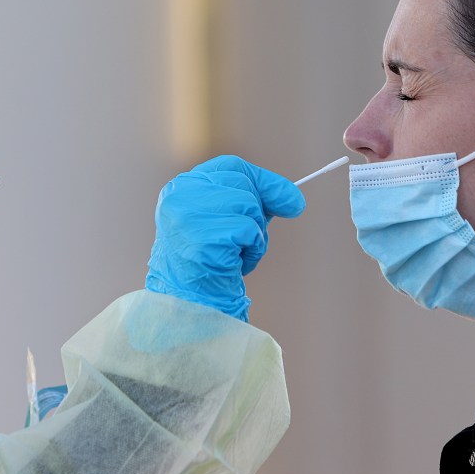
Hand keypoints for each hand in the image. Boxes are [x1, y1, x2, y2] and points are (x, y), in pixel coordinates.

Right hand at [145, 156, 304, 320]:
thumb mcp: (231, 222)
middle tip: (247, 240)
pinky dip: (253, 250)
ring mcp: (188, 217)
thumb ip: (257, 203)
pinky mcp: (202, 238)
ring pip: (249, 206)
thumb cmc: (211, 264)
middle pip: (243, 185)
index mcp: (180, 189)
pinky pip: (248, 230)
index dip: (263, 180)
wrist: (190, 306)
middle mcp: (179, 197)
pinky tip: (235, 265)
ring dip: (255, 235)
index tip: (289, 198)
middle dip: (259, 213)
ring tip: (236, 254)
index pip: (230, 167)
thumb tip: (295, 198)